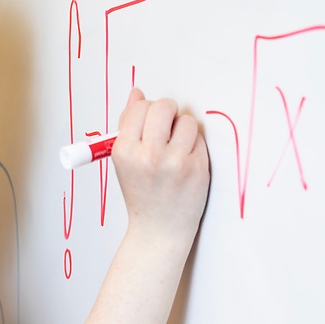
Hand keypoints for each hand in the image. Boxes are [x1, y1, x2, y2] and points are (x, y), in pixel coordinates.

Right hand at [111, 88, 209, 241]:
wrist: (159, 230)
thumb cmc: (142, 194)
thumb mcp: (125, 160)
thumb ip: (128, 124)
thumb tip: (137, 93)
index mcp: (124, 151)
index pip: (140, 107)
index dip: (148, 110)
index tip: (151, 121)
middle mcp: (148, 156)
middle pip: (164, 107)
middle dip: (167, 112)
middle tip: (167, 127)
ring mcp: (175, 162)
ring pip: (186, 120)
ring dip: (183, 129)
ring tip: (176, 147)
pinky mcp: (197, 168)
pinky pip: (199, 139)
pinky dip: (194, 145)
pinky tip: (186, 161)